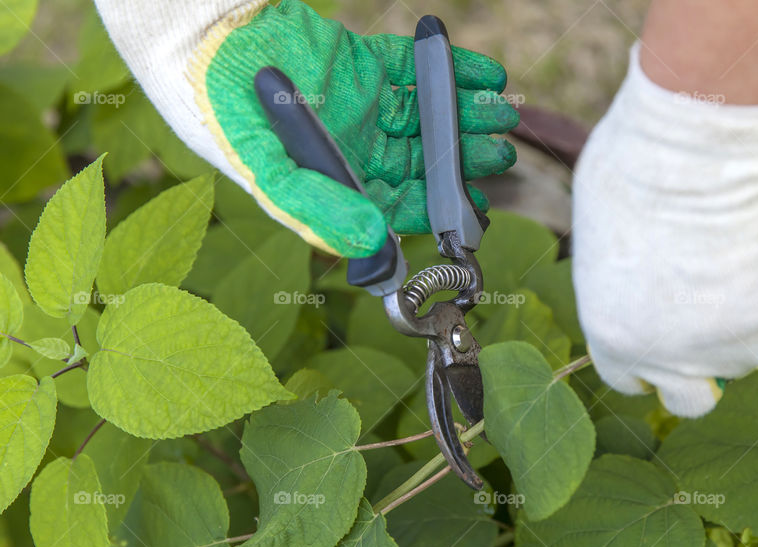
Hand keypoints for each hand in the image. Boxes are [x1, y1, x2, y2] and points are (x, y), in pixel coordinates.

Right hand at [95, 0, 517, 256]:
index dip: (439, 209)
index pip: (399, 204)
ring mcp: (360, 105)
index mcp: (334, 184)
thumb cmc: (223, 111)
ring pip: (424, 117)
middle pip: (420, 162)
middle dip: (463, 159)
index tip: (479, 208)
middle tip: (502, 153)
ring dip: (464, 116)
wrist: (200, 37)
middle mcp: (352, 149)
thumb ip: (319, 210)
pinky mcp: (361, 63)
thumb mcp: (267, 172)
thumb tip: (377, 244)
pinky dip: (451, 70)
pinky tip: (485, 75)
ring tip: (503, 114)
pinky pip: (413, 69)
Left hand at [572, 45, 757, 416]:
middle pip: (691, 400)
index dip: (650, 363)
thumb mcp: (602, 225)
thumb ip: (618, 270)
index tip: (666, 338)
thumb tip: (634, 265)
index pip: (628, 380)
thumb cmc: (632, 170)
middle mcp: (669, 357)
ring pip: (755, 362)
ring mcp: (727, 345)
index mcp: (613, 336)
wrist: (696, 154)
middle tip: (720, 322)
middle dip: (704, 371)